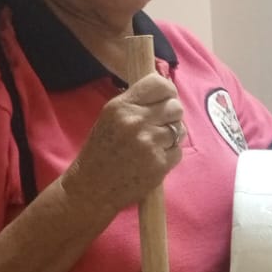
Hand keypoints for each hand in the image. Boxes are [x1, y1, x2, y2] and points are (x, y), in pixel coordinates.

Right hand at [58, 74, 183, 223]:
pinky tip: (152, 159)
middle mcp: (136, 122)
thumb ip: (136, 102)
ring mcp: (149, 144)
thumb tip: (167, 90)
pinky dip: (169, 155)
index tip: (165, 99)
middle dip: (170, 115)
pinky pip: (178, 151)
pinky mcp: (159, 164)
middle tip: (158, 125)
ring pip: (179, 129)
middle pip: (175, 106)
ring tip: (152, 144)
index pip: (160, 84)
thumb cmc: (102, 150)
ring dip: (170, 136)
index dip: (167, 91)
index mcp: (122, 107)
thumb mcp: (110, 117)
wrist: (92, 187)